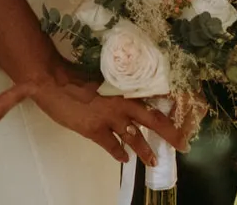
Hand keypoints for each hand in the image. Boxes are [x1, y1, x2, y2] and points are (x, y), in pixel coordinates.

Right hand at [30, 68, 186, 165]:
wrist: (54, 81)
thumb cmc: (76, 75)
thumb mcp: (103, 78)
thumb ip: (117, 88)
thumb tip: (129, 94)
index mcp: (125, 88)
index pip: (153, 99)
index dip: (168, 108)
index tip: (180, 116)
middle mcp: (122, 104)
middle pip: (154, 121)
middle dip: (170, 134)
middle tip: (182, 145)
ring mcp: (109, 119)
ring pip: (134, 138)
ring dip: (145, 150)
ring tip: (153, 161)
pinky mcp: (94, 131)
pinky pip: (111, 146)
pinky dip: (118, 153)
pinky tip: (123, 159)